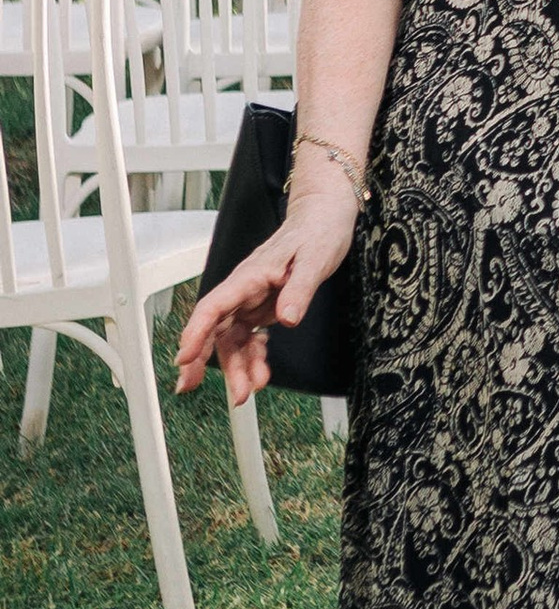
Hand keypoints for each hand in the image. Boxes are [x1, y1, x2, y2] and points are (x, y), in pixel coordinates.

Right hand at [175, 181, 358, 405]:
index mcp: (250, 276)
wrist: (325, 215)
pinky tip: (260, 372)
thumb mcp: (316, 260)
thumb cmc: (318, 230)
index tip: (184, 358)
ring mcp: (252, 299)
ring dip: (235, 367)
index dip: (195, 333)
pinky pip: (250, 336)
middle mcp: (245, 289)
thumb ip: (299, 290)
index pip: (213, 307)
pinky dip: (253, 357)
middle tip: (191, 388)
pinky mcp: (263, 305)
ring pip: (233, 339)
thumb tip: (287, 320)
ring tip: (245, 393)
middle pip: (216, 329)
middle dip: (203, 360)